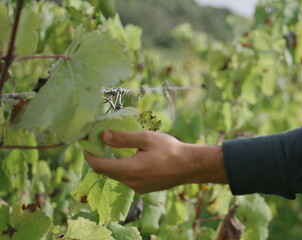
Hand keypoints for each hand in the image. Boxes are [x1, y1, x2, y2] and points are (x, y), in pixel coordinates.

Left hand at [84, 130, 226, 193]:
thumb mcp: (146, 138)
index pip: (99, 165)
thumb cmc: (171, 150)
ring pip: (116, 175)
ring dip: (111, 163)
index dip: (89, 154)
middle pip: (106, 171)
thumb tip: (103, 136)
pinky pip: (127, 179)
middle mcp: (131, 182)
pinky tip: (129, 157)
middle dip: (99, 157)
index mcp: (130, 170)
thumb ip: (123, 138)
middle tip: (98, 142)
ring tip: (113, 147)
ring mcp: (138, 188)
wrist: (190, 166)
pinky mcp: (144, 189)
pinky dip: (122, 168)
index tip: (86, 142)